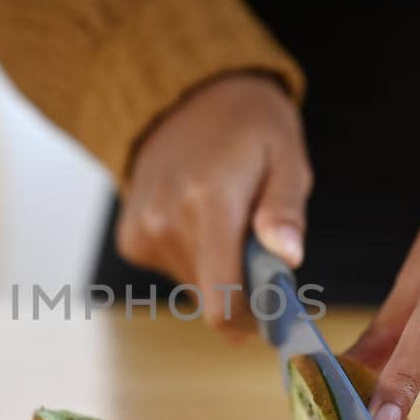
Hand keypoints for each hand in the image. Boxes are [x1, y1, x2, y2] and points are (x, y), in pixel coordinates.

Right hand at [117, 72, 310, 339]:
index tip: (276, 313)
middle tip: (260, 247)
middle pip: (213, 297)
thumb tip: (288, 259)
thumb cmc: (249, 128)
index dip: (253, 321)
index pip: (223, 300)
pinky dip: (193, 255)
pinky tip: (197, 216)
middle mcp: (166, 221)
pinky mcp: (130, 238)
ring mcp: (142, 230)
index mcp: (209, 202)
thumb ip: (284, 210)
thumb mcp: (286, 156)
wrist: (186, 99)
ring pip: (194, 286)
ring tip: (226, 219)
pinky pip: (174, 270)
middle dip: (243, 286)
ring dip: (218, 268)